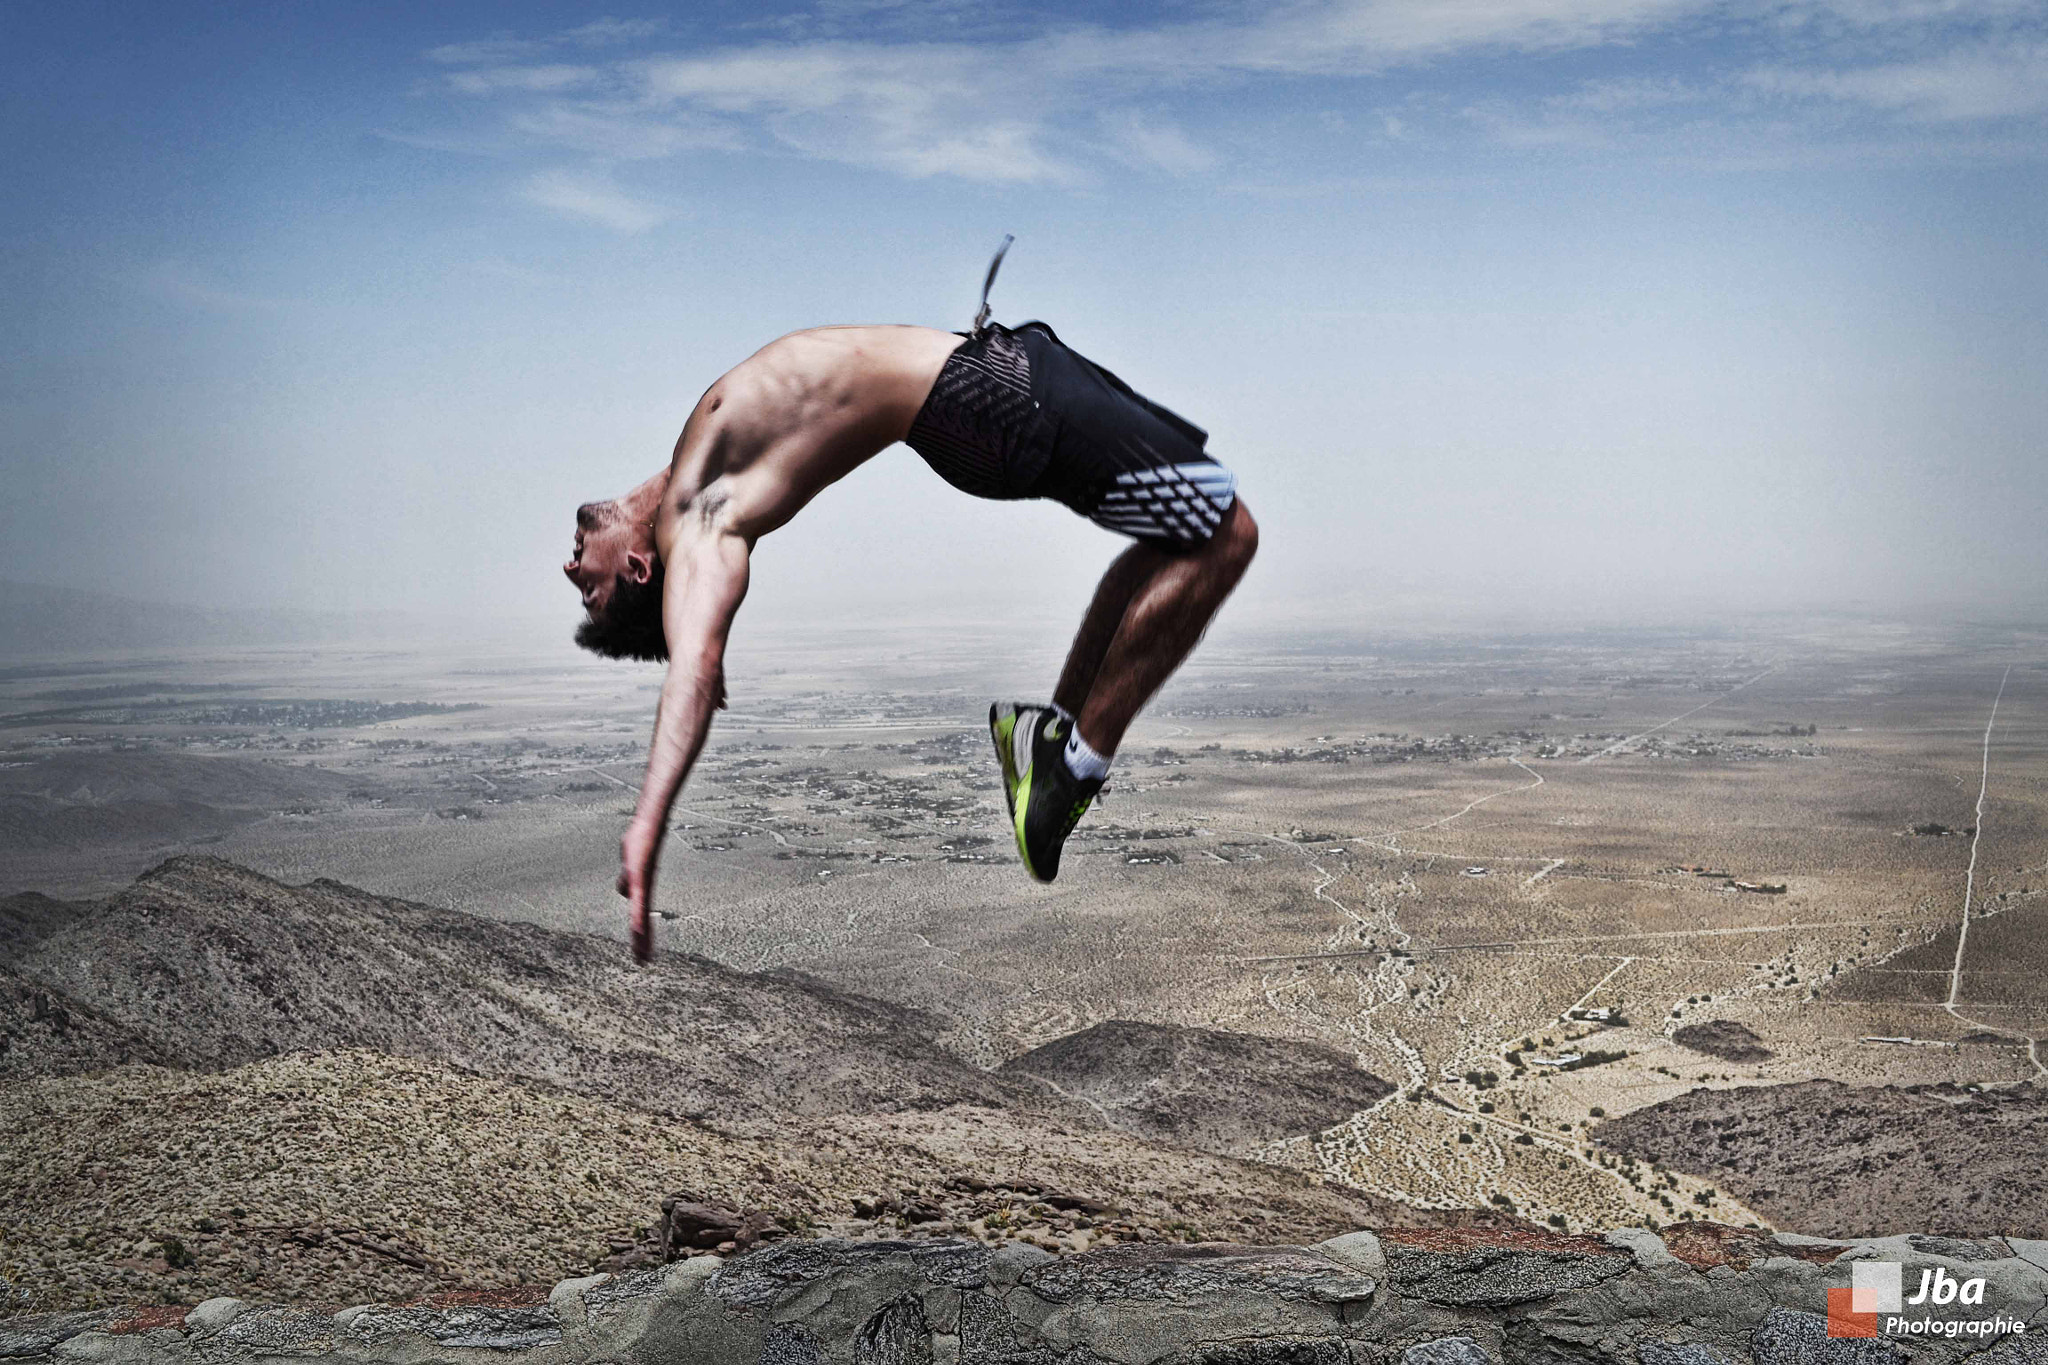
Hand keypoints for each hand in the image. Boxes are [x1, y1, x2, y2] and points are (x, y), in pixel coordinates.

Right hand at [617, 820, 664, 962]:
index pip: (641, 916)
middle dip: (642, 941)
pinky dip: (638, 915)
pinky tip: (638, 928)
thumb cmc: (641, 837)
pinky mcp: (641, 872)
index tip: (643, 956)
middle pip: (642, 919)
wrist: (651, 819)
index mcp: (642, 887)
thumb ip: (628, 879)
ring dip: (640, 933)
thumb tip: (624, 893)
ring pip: (641, 912)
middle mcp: (644, 886)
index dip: (641, 936)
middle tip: (643, 963)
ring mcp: (643, 880)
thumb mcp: (630, 863)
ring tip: (642, 952)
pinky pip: (639, 898)